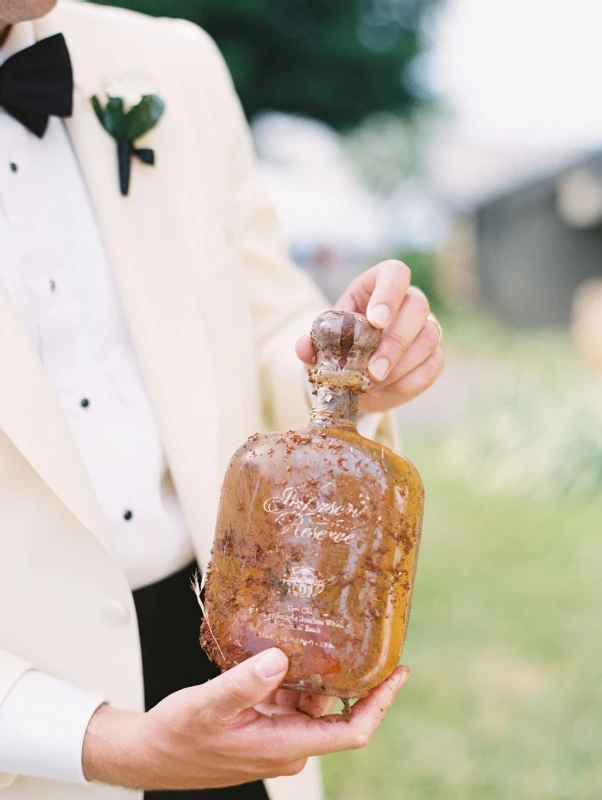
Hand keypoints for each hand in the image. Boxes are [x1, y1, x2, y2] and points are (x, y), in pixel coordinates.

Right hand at [82, 648, 408, 790]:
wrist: (150, 753)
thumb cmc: (178, 735)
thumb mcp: (208, 704)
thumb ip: (244, 683)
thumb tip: (279, 660)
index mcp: (283, 746)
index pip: (350, 731)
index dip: (380, 703)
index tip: (398, 672)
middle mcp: (288, 746)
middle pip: (335, 711)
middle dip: (347, 677)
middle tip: (357, 636)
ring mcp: (278, 739)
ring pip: (312, 703)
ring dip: (316, 674)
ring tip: (316, 636)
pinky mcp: (266, 729)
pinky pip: (292, 701)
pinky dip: (294, 678)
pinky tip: (285, 653)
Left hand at [296, 260, 443, 413]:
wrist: (354, 377)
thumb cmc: (338, 349)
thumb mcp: (320, 344)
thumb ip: (312, 343)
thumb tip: (303, 346)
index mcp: (378, 285)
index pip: (395, 273)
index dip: (389, 294)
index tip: (376, 320)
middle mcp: (408, 301)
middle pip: (418, 307)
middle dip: (395, 342)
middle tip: (373, 371)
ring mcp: (425, 327)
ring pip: (428, 336)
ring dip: (400, 365)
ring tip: (372, 384)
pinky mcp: (433, 355)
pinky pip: (433, 364)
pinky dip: (409, 381)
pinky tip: (385, 390)